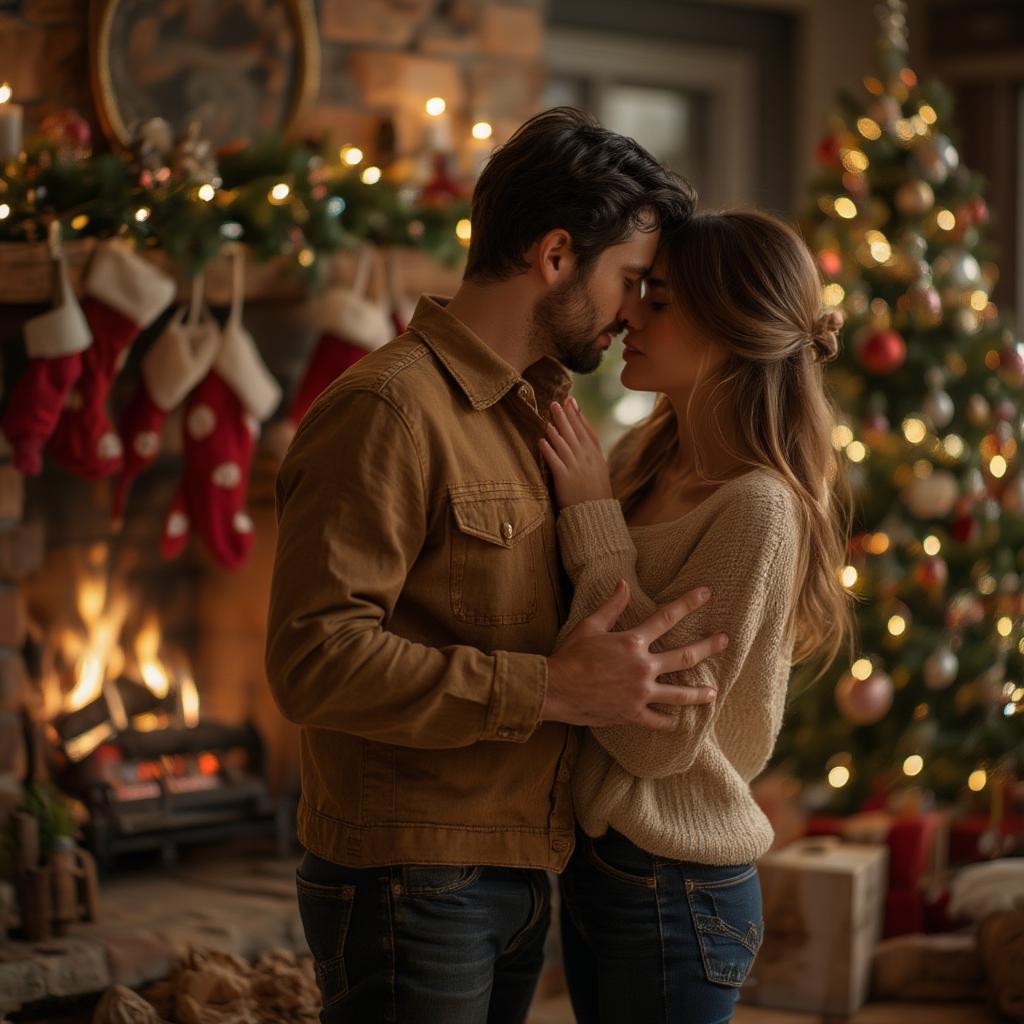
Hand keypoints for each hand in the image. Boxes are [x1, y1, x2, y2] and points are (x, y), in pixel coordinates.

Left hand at [540, 398, 612, 508]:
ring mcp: (576, 468)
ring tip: (548, 417)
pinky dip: (548, 450)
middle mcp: (587, 460)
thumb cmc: (596, 495)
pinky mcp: (565, 479)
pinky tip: (541, 440)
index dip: (579, 416)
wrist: (595, 515)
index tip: (572, 402)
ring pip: (564, 444)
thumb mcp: (600, 472)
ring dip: (555, 430)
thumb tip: (583, 442)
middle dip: (565, 417)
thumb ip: (592, 456)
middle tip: (557, 402)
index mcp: (596, 457)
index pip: (587, 431)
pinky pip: (555, 461)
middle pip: (575, 434)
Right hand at [543, 580, 727, 729]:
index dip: (688, 603)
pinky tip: (677, 722)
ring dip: (699, 693)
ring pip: (679, 695)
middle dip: (707, 646)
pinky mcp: (632, 714)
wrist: (555, 689)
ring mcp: (640, 693)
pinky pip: (657, 721)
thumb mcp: (590, 626)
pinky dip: (668, 722)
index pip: (666, 617)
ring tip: (713, 693)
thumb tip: (623, 583)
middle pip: (684, 657)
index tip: (706, 593)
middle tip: (724, 640)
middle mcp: (642, 667)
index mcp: (633, 642)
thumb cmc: (570, 655)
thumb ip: (611, 606)